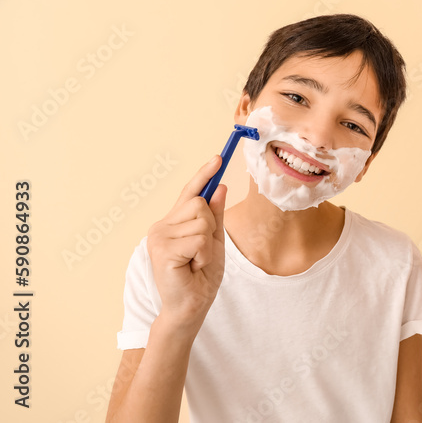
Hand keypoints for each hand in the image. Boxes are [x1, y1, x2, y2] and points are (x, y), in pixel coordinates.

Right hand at [146, 156, 226, 334]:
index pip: (190, 192)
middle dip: (210, 227)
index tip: (218, 157)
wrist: (190, 307)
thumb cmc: (200, 277)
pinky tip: (192, 267)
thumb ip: (215, 216)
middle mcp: (162, 226)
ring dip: (207, 245)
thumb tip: (219, 186)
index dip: (204, 174)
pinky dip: (203, 255)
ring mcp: (159, 237)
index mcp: (174, 222)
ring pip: (202, 221)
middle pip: (200, 203)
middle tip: (201, 253)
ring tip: (196, 262)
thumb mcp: (214, 241)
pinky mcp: (162, 250)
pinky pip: (198, 240)